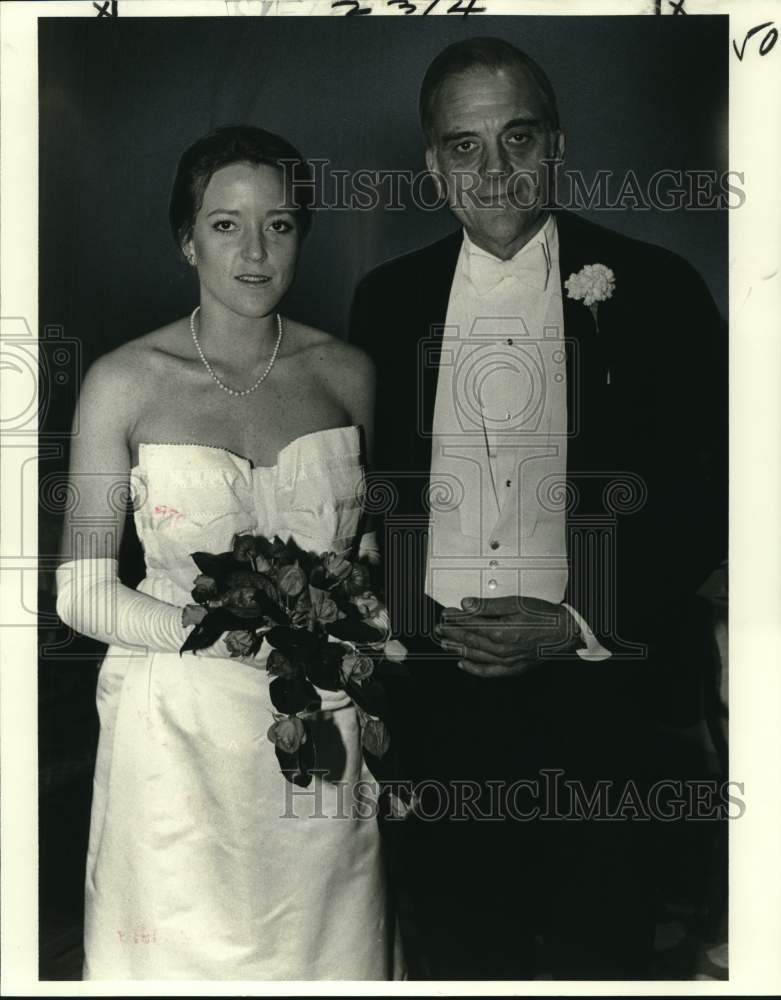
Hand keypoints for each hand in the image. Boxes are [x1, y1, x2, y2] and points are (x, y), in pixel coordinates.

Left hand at [434, 595, 581, 678]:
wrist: (565, 632)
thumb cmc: (544, 616)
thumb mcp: (515, 603)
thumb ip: (488, 606)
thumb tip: (467, 604)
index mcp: (500, 631)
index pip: (470, 624)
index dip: (455, 618)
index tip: (446, 613)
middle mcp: (501, 649)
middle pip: (470, 640)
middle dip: (452, 633)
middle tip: (439, 628)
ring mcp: (506, 661)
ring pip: (475, 656)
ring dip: (457, 649)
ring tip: (445, 643)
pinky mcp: (513, 668)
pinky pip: (488, 672)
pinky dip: (474, 669)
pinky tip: (463, 664)